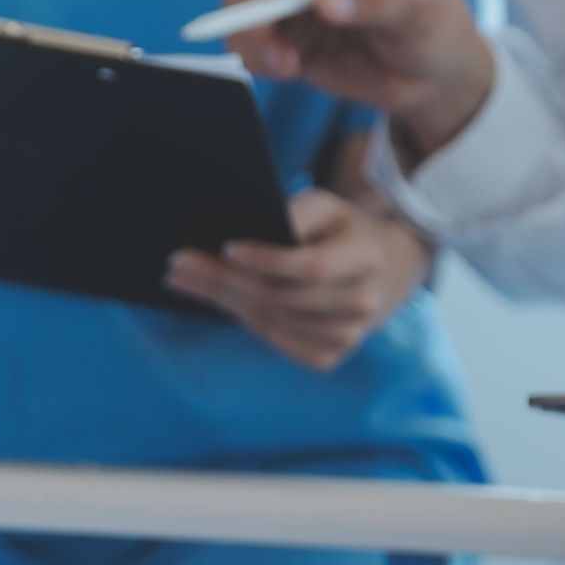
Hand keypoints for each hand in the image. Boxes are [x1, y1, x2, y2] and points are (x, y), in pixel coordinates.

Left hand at [165, 187, 432, 370]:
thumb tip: (246, 230)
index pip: (312, 267)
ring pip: (272, 322)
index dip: (269, 260)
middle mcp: (362, 303)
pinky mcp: (329, 357)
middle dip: (225, 280)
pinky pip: (276, 340)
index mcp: (366, 258)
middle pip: (282, 298)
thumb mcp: (327, 207)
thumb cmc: (341, 231)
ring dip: (222, 301)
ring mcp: (348, 337)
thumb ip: (296, 212)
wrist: (384, 272)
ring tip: (183, 278)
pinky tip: (215, 299)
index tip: (226, 247)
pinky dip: (242, 319)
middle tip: (180, 263)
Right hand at [226, 0, 494, 155]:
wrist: (433, 76)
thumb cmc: (436, 29)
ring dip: (252, 35)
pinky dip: (259, 56)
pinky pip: (257, 43)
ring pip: (251, 6)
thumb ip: (377, 3)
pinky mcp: (290, 37)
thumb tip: (326, 2)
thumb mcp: (421, 14)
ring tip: (281, 64)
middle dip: (260, 5)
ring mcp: (300, 0)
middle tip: (267, 38)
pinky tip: (284, 70)